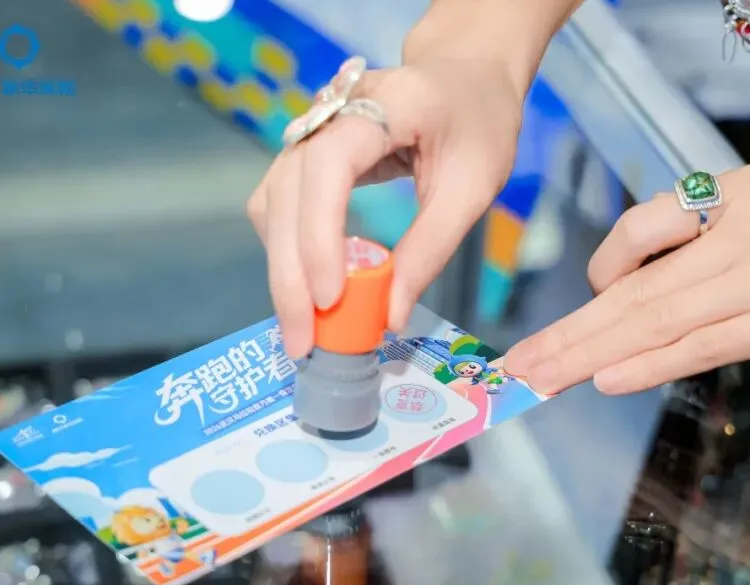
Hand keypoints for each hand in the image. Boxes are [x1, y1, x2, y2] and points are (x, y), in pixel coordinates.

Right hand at [247, 55, 523, 358]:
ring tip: (304, 327)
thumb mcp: (473, 186)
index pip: (327, 167)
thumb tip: (389, 315)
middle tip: (302, 343)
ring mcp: (308, 133)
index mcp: (380, 104)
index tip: (330, 299)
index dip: (320, 235)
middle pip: (286, 194)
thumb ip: (430, 247)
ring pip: (272, 205)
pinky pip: (279, 207)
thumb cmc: (477, 123)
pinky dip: (287, 252)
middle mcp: (328, 113)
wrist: (462, 77)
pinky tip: (307, 291)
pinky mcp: (304, 157)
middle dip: (289, 275)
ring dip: (282, 269)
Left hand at [504, 147, 749, 394]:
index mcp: (728, 197)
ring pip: (655, 325)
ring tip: (539, 379)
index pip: (642, 228)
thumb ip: (718, 215)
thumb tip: (661, 255)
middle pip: (632, 293)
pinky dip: (651, 366)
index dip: (606, 265)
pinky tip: (607, 380)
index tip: (594, 291)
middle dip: (568, 332)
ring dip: (589, 356)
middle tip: (517, 365)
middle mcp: (731, 242)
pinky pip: (704, 348)